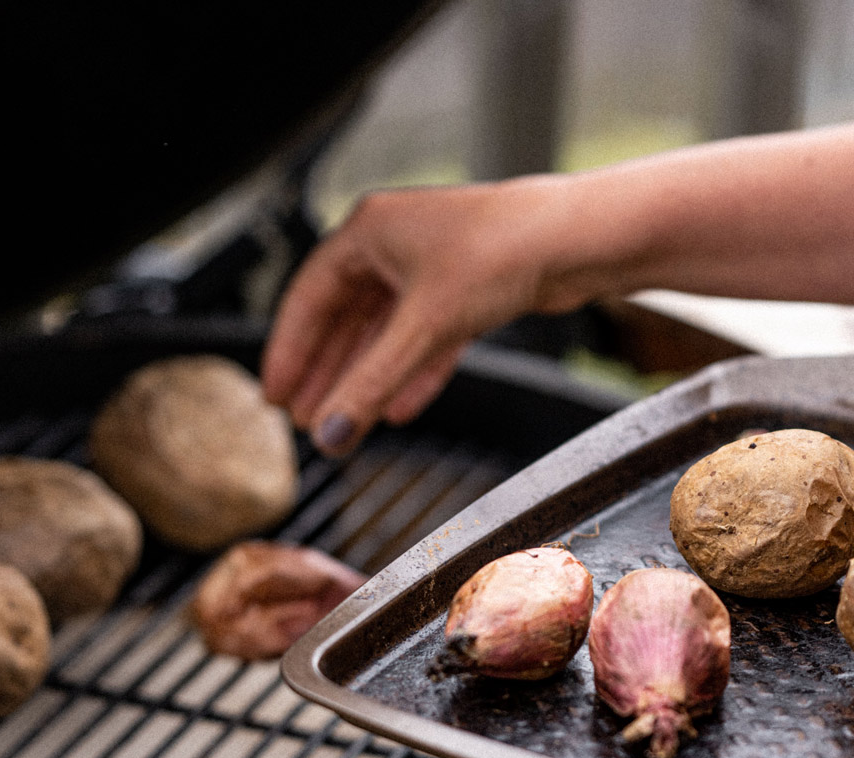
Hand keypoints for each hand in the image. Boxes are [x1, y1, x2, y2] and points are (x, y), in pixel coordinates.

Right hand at [261, 178, 585, 457]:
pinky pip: (425, 338)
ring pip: (386, 332)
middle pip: (345, 317)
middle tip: (305, 416)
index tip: (276, 392)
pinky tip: (401, 407)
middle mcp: (397, 243)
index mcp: (370, 230)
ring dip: (366, 378)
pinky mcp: (468, 290)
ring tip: (345, 420)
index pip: (310, 297)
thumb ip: (371, 384)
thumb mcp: (423, 327)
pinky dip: (411, 372)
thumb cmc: (504, 248)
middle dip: (327, 372)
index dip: (290, 350)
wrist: (577, 240)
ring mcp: (433, 267)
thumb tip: (332, 432)